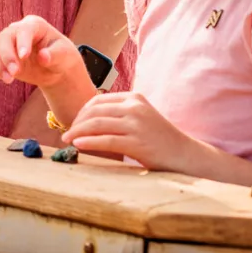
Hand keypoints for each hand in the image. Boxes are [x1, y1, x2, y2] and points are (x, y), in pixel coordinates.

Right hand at [0, 15, 78, 88]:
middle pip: (3, 38)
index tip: (24, 57)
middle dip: (6, 56)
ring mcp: (7, 44)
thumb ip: (55, 55)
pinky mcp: (0, 57)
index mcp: (34, 25)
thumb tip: (43, 56)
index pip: (23, 30)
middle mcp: (17, 31)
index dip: (22, 42)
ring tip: (8, 80)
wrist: (54, 69)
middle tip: (15, 74)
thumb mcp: (64, 56)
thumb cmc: (62, 57)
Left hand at [62, 92, 202, 172]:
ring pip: (97, 124)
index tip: (74, 123)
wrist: (185, 155)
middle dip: (77, 122)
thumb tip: (89, 119)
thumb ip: (120, 113)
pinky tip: (79, 145)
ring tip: (68, 140)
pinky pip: (106, 140)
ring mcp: (137, 124)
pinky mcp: (138, 142)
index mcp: (134, 97)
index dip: (81, 112)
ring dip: (78, 132)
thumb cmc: (159, 139)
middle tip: (66, 134)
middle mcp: (135, 107)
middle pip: (95, 111)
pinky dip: (89, 142)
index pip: (99, 100)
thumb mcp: (141, 117)